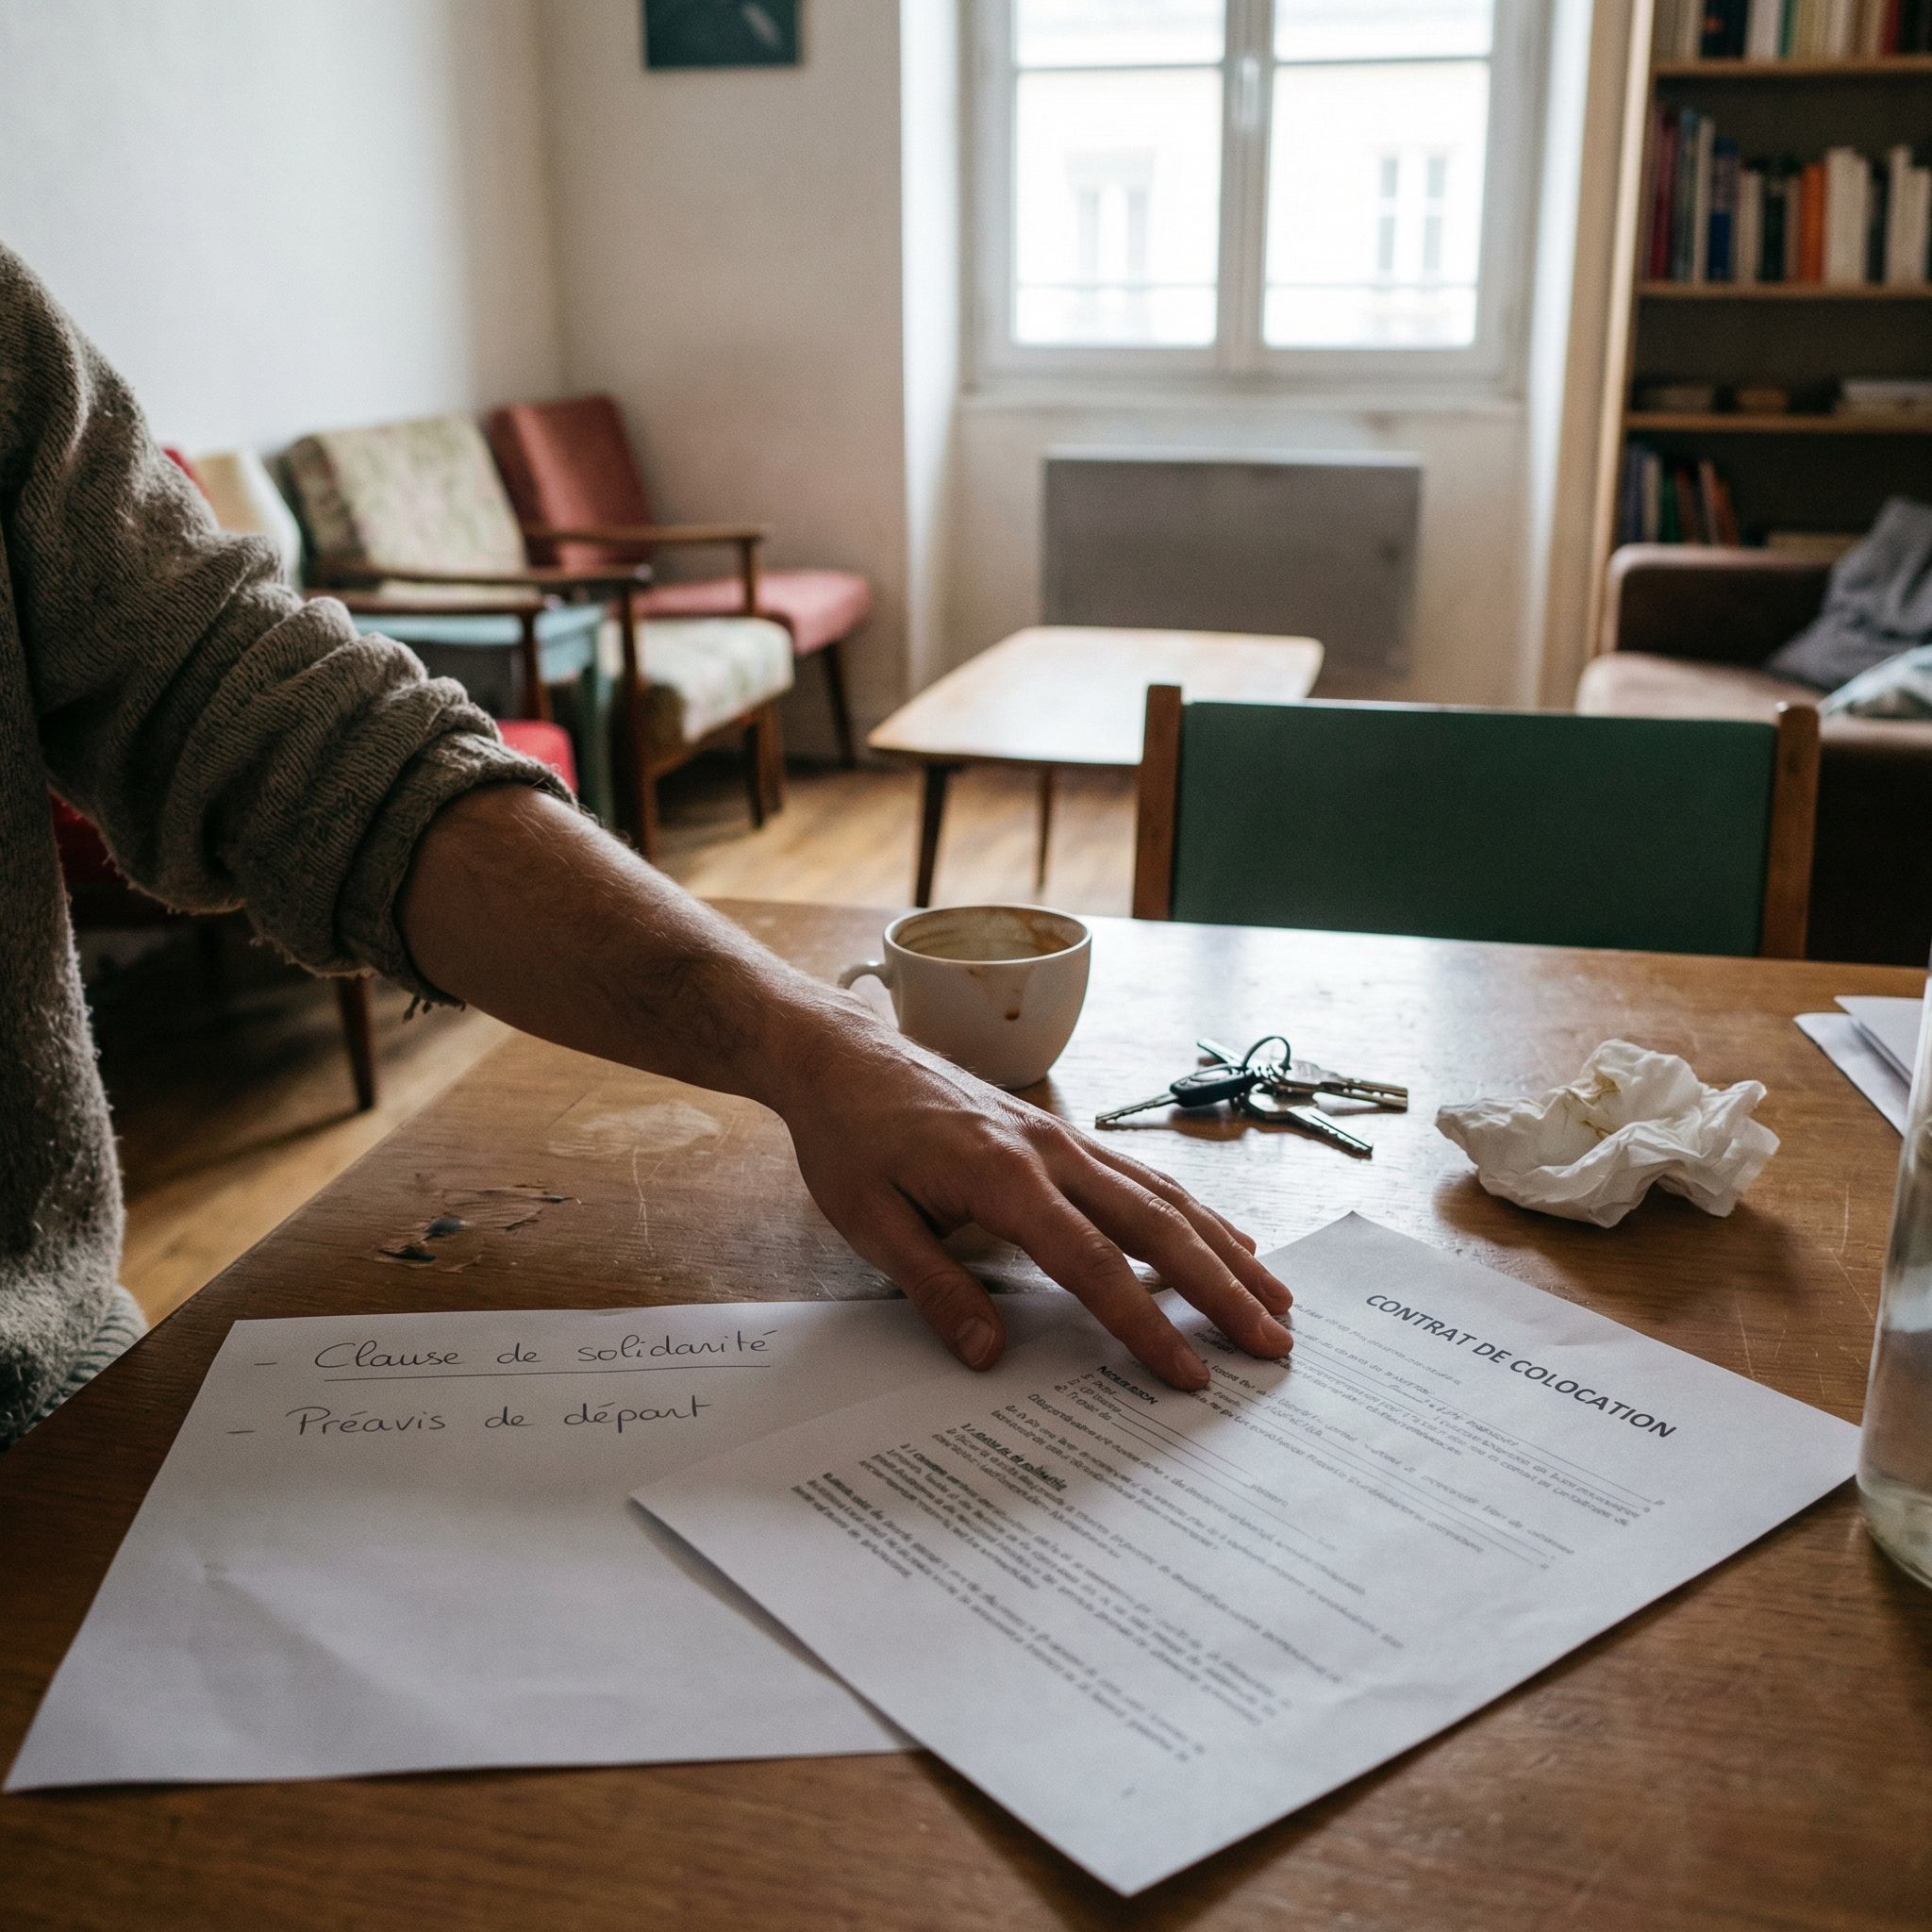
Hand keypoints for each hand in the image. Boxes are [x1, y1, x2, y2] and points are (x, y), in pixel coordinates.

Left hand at [770, 1009, 1291, 1389]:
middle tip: (1276, 1342)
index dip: (1148, 1325)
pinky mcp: (1061, 1133)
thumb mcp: (869, 1222)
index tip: (1191, 1374)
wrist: (843, 1055)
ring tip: (1277, 1297)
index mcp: (1003, 1175)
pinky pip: (1142, 1175)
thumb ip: (935, 1289)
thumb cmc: (850, 1138)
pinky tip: (1224, 1238)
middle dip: (1222, 1289)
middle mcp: (1050, 1150)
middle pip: (1156, 1226)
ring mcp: (1062, 1136)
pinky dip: (1193, 1210)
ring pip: (1163, 1195)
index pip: (1093, 1265)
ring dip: (1224, 1248)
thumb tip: (991, 1357)